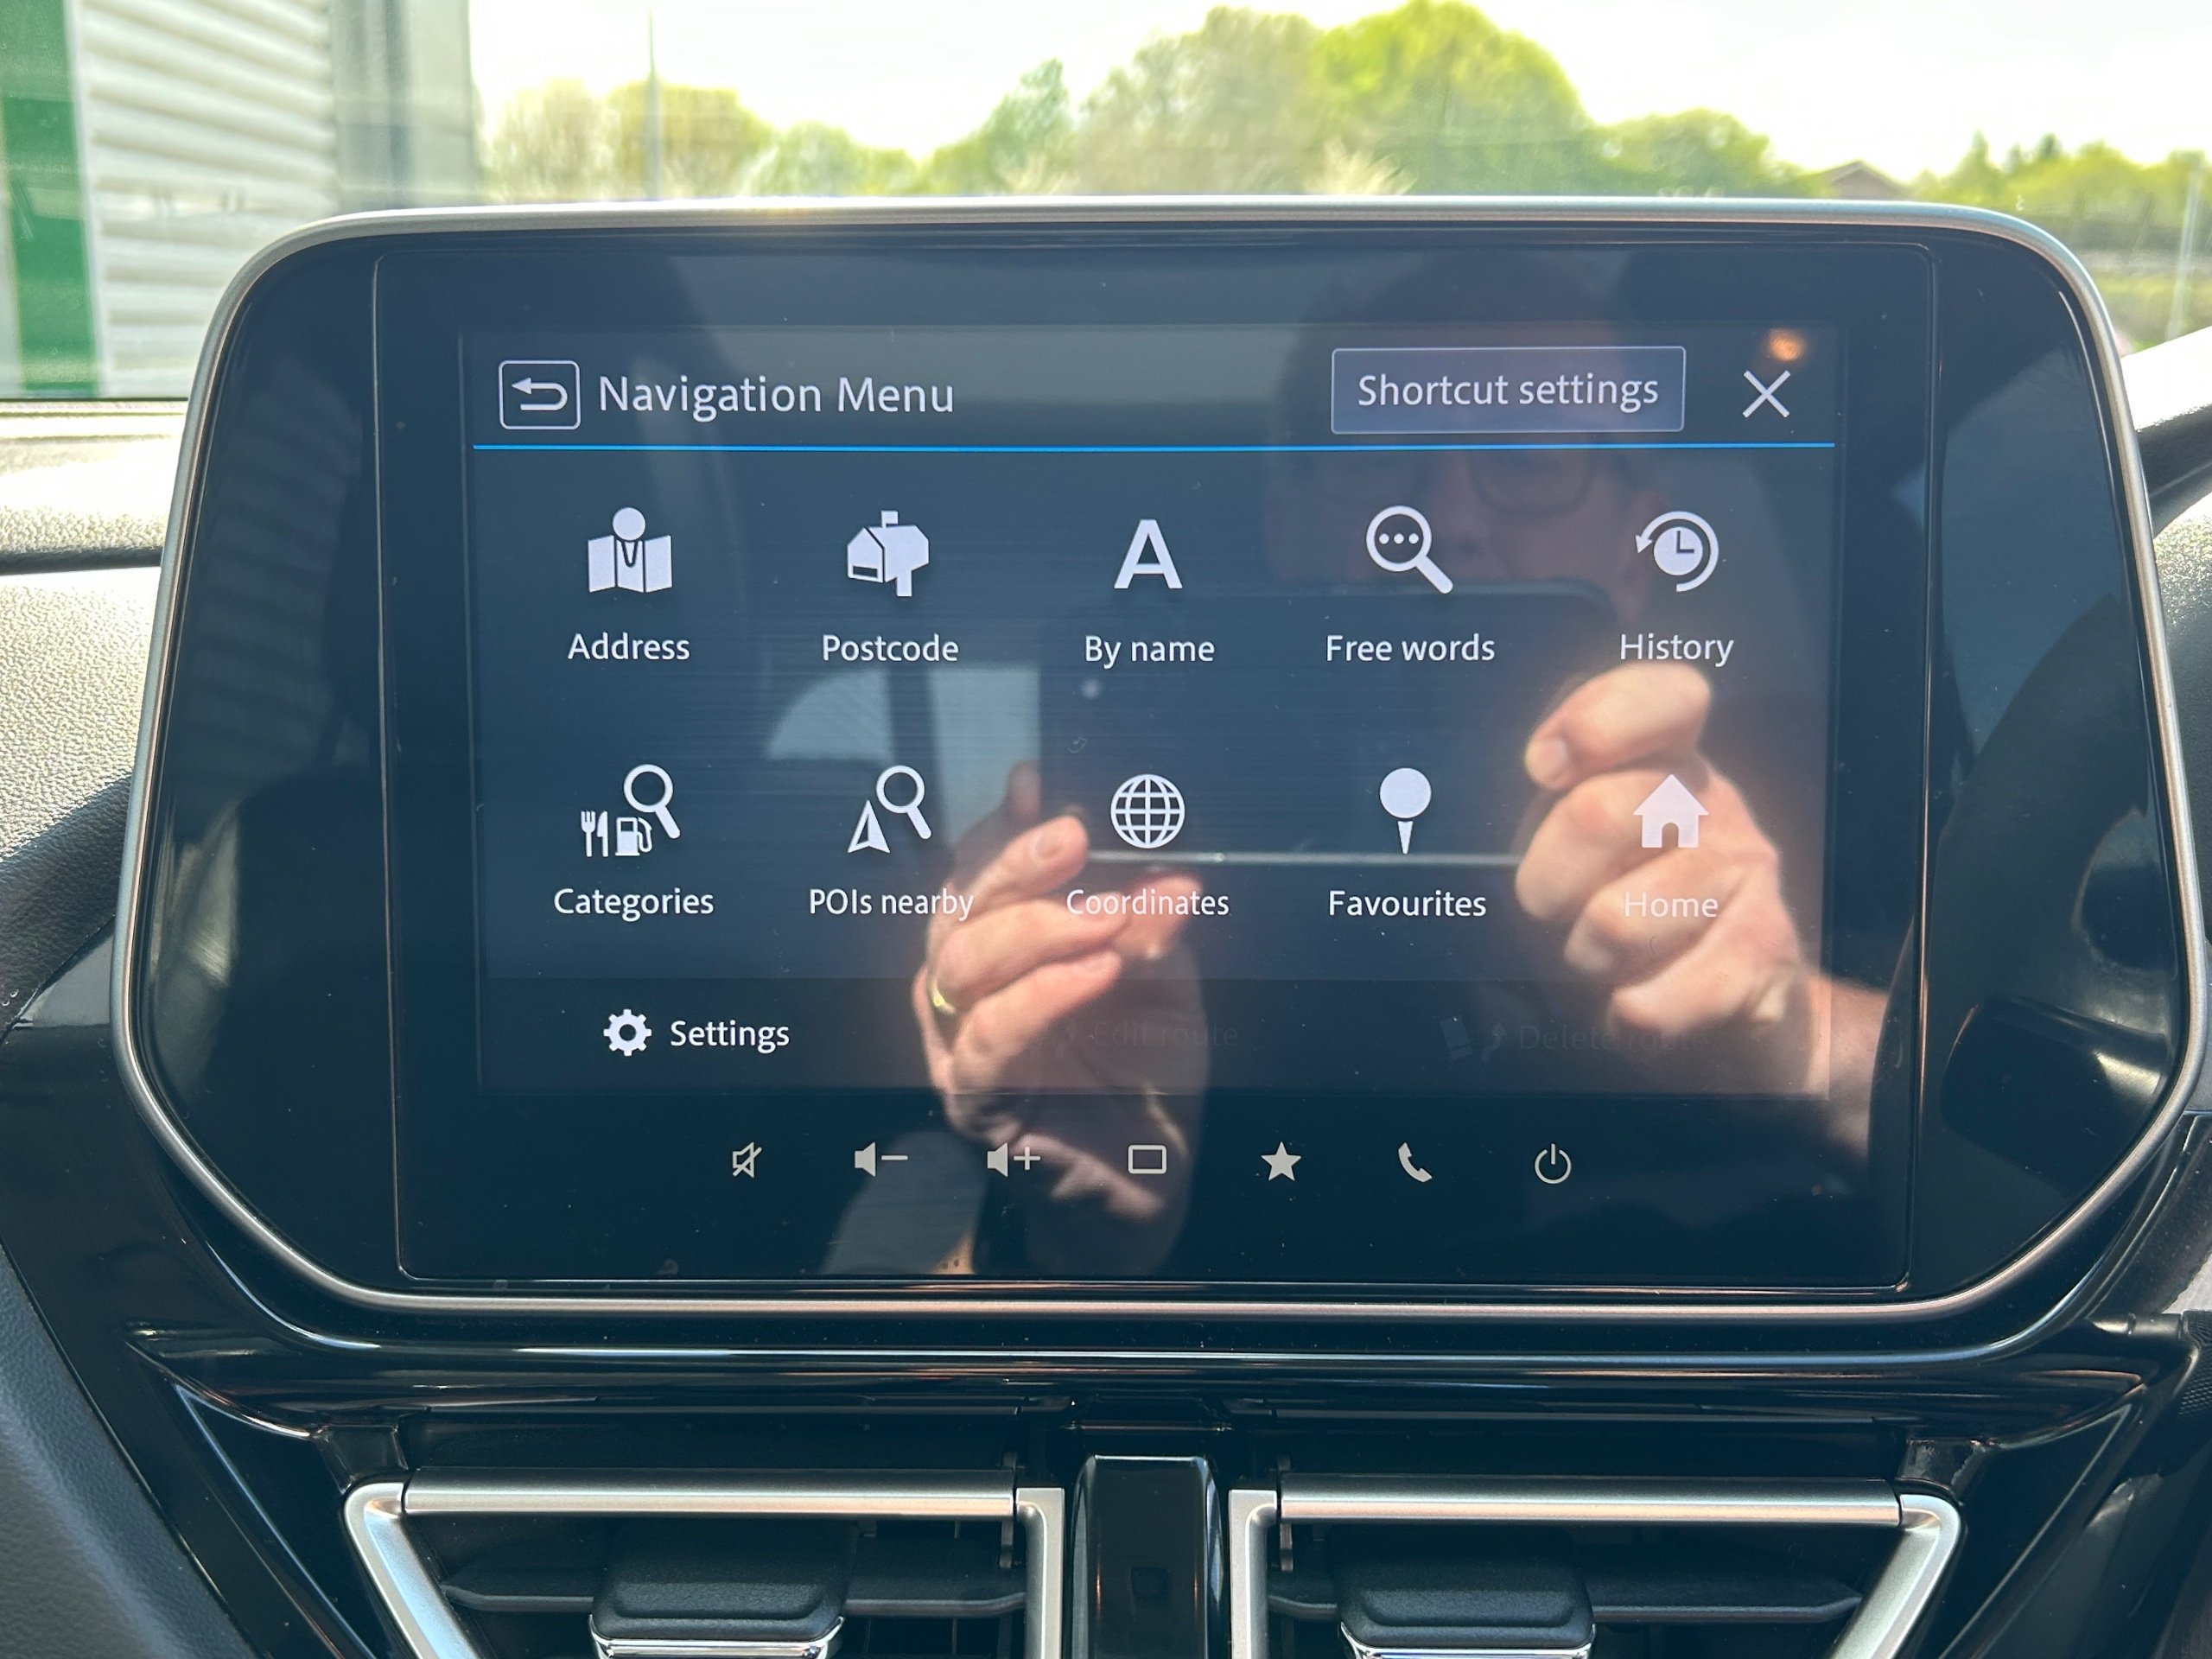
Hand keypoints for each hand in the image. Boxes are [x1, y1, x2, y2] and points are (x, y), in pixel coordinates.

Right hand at [913, 765, 1207, 1257]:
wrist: (1150, 1178)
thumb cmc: (1144, 1069)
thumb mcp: (1163, 980)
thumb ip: (1156, 926)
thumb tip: (1174, 869)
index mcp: (1003, 944)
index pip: (984, 871)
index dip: (1003, 826)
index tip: (1036, 782)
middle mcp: (966, 987)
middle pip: (960, 907)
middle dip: (1016, 863)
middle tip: (1074, 836)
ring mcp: (958, 1042)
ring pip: (961, 964)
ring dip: (1036, 928)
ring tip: (1105, 916)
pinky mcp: (973, 1099)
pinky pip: (989, 1039)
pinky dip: (1041, 998)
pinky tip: (1093, 974)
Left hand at [1517, 662, 1839, 1096]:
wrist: (1729, 1023)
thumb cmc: (1622, 926)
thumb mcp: (1575, 860)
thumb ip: (1546, 817)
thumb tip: (1487, 801)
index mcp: (1667, 761)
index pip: (1663, 698)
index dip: (1596, 722)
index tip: (1541, 768)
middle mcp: (1713, 803)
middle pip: (1599, 813)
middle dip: (1545, 888)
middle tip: (1553, 917)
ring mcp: (1748, 873)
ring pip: (1615, 921)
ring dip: (1585, 964)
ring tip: (1606, 966)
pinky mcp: (1765, 954)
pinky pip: (1649, 1000)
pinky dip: (1623, 1021)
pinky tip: (1638, 1008)